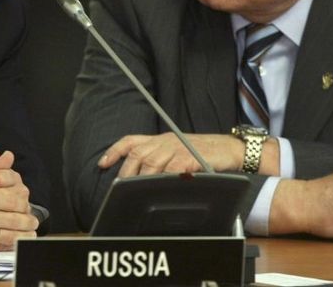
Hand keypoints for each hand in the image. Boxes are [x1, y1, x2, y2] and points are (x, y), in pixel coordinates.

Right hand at [0, 150, 38, 249]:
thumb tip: (8, 155)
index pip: (10, 199)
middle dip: (27, 220)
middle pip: (12, 218)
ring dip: (23, 234)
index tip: (27, 203)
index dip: (23, 202)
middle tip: (33, 220)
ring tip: (30, 232)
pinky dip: (9, 246)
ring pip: (7, 236)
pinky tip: (16, 241)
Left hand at [98, 133, 244, 175]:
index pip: (131, 140)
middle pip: (137, 154)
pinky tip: (161, 187)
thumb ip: (161, 158)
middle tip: (120, 189)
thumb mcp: (179, 150)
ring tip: (136, 193)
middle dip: (126, 172)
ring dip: (142, 179)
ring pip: (151, 163)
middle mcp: (166, 141)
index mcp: (161, 139)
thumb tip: (142, 175)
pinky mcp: (190, 157)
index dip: (114, 151)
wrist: (230, 148)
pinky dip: (164, 179)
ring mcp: (177, 148)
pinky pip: (171, 169)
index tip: (102, 164)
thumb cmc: (205, 153)